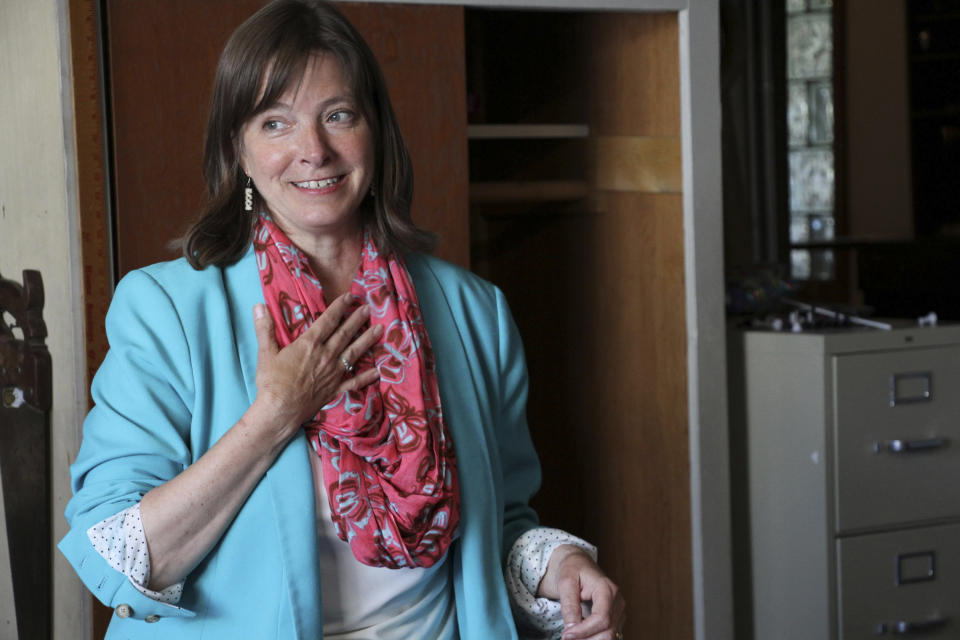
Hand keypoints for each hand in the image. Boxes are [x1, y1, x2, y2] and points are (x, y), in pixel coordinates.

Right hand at [252, 293, 381, 437]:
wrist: (280, 410)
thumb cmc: (271, 382)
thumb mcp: (266, 353)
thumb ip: (264, 328)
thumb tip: (259, 305)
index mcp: (310, 344)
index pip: (328, 320)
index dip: (340, 307)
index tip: (350, 296)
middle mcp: (326, 355)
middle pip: (345, 333)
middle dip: (357, 319)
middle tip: (369, 308)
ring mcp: (333, 373)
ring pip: (354, 353)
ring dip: (368, 340)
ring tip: (380, 329)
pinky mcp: (335, 389)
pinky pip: (354, 381)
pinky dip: (366, 377)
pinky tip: (378, 372)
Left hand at [538, 545, 625, 639]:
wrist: (580, 565)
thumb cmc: (573, 570)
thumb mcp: (566, 582)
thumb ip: (569, 605)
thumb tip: (571, 628)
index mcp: (607, 589)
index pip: (601, 618)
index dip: (584, 631)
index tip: (566, 635)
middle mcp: (618, 602)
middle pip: (608, 632)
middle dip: (586, 639)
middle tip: (566, 638)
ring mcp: (619, 612)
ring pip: (609, 637)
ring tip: (571, 636)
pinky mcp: (616, 619)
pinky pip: (607, 635)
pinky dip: (593, 639)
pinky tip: (580, 636)